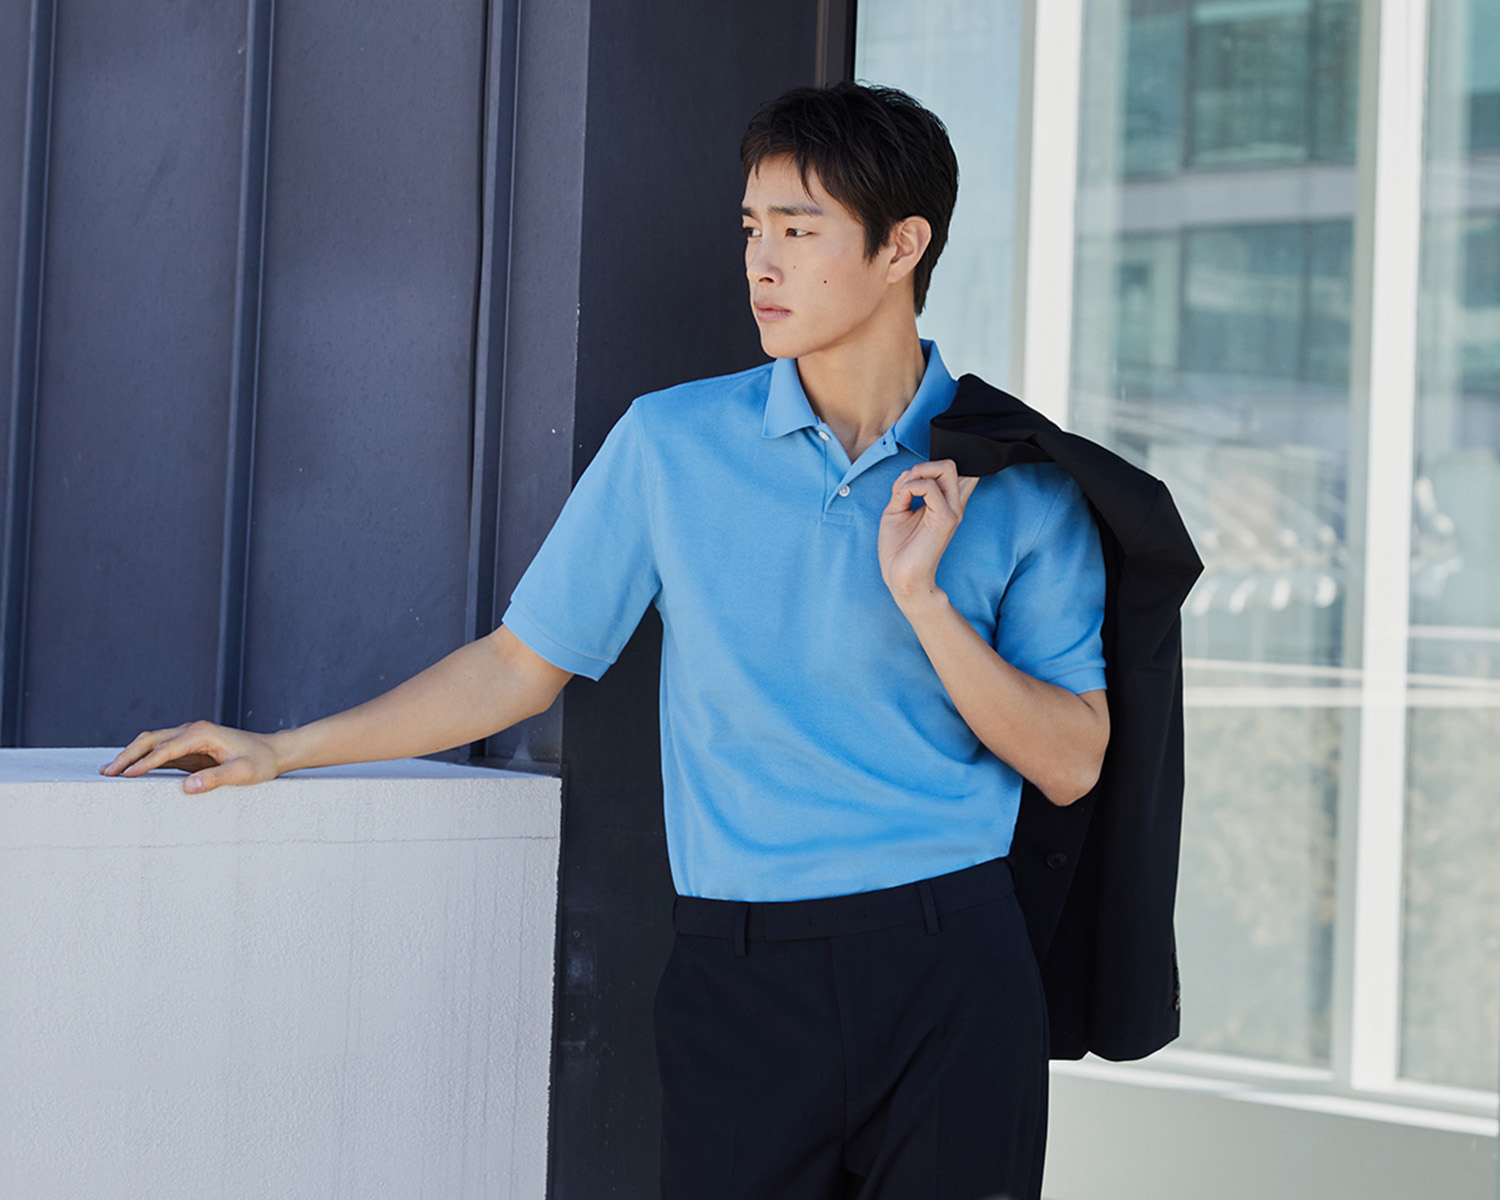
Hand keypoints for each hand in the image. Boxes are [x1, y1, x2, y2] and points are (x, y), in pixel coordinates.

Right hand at [99, 721, 283, 793]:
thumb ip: (216, 778)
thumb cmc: (259, 762)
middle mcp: (192, 731)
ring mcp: (189, 738)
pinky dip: (143, 759)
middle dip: (127, 755)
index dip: (145, 762)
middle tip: (106, 773)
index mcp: (202, 734)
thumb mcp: (242, 772)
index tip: (126, 775)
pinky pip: (161, 752)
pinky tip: (129, 771)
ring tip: (109, 772)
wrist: (272, 752)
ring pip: (152, 742)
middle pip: (151, 740)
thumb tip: (188, 786)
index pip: (166, 748)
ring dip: (130, 755)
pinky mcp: (189, 748)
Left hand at [878, 459, 978, 610]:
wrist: (901, 578)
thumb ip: (905, 488)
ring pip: (946, 467)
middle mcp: (954, 505)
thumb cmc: (899, 549)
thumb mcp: (898, 509)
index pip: (960, 474)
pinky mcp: (945, 519)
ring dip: (916, 474)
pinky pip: (929, 487)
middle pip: (950, 464)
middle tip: (906, 487)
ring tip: (904, 495)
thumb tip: (910, 473)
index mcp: (945, 503)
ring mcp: (952, 511)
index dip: (940, 465)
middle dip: (923, 466)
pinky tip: (904, 502)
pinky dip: (911, 487)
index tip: (917, 477)